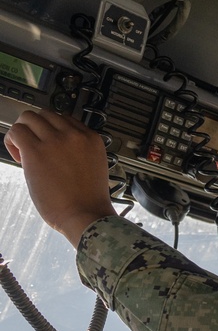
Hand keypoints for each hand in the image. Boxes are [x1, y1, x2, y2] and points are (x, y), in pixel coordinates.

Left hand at [4, 108, 115, 246]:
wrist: (86, 216)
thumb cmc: (88, 201)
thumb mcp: (93, 166)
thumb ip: (78, 151)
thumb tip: (55, 148)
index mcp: (90, 139)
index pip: (65, 119)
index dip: (53, 131)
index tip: (48, 144)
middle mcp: (74, 135)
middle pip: (46, 114)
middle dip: (36, 129)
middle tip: (34, 147)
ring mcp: (55, 141)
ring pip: (29, 117)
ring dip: (23, 132)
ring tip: (24, 152)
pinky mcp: (36, 151)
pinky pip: (17, 132)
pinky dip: (12, 141)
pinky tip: (18, 157)